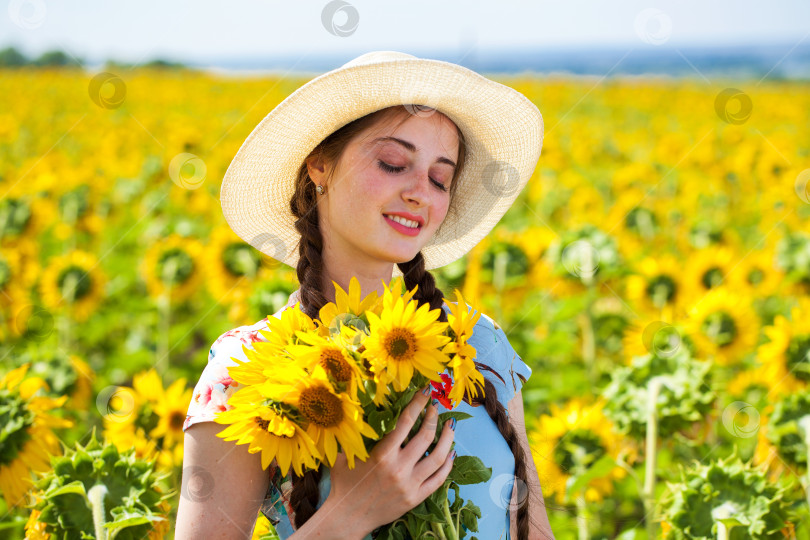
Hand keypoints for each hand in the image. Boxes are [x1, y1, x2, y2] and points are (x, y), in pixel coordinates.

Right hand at [326, 386, 455, 536]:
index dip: (418, 404)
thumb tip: (355, 410)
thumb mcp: (344, 455)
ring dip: (447, 438)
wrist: (347, 517)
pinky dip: (448, 464)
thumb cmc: (343, 483)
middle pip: (425, 436)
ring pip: (438, 457)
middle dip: (433, 417)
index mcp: (381, 454)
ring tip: (450, 425)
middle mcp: (398, 468)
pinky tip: (451, 452)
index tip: (426, 392)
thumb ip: (354, 435)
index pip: (405, 422)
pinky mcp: (416, 498)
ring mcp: (409, 484)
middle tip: (436, 407)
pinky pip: (439, 479)